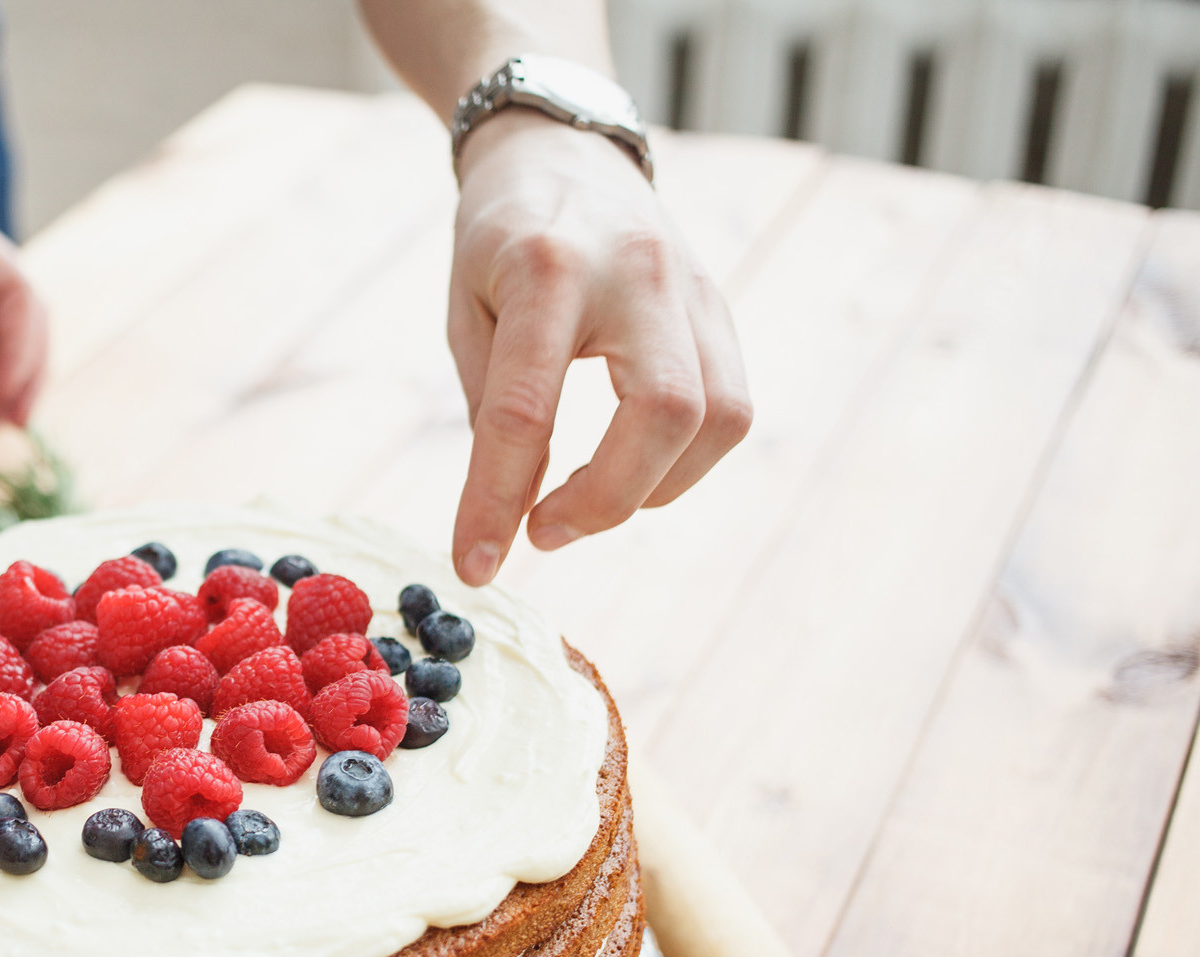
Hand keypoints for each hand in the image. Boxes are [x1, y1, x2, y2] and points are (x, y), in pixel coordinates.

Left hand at [447, 112, 751, 583]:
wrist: (563, 146)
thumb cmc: (500, 240)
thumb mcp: (469, 313)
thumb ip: (495, 413)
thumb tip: (510, 520)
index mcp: (546, 269)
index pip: (525, 410)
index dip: (495, 502)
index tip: (472, 566)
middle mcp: (635, 273)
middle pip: (663, 413)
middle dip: (605, 501)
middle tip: (543, 531)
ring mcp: (692, 288)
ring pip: (717, 418)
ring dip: (652, 488)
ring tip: (585, 500)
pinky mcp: (721, 308)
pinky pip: (731, 407)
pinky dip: (682, 461)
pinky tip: (632, 467)